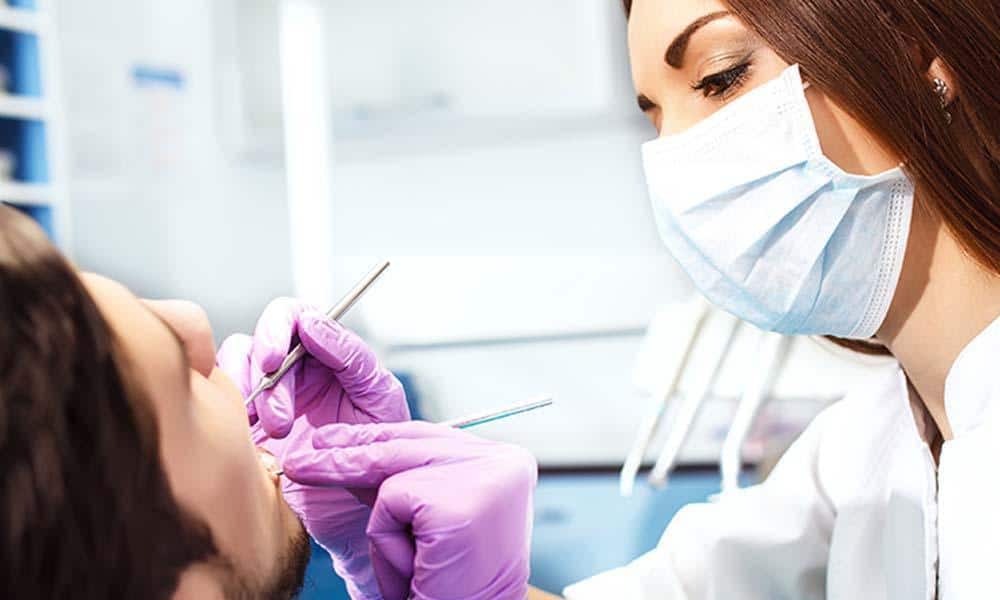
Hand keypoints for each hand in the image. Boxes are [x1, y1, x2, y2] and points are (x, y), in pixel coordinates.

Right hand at [217, 298, 409, 599]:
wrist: (361, 516)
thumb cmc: (380, 455)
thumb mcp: (378, 401)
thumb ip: (351, 357)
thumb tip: (314, 323)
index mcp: (327, 355)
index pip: (292, 316)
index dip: (276, 329)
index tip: (274, 360)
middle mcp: (293, 371)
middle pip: (255, 344)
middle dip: (264, 379)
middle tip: (280, 420)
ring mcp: (266, 399)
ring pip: (232, 373)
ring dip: (246, 399)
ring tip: (275, 437)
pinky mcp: (246, 430)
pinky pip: (220, 407)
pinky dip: (228, 419)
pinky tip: (253, 444)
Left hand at [284, 421, 537, 599]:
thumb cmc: (454, 583)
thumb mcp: (427, 518)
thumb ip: (403, 481)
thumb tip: (345, 449)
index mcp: (507, 462)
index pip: (431, 435)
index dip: (377, 438)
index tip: (334, 440)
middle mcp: (504, 461)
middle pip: (408, 444)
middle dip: (347, 453)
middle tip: (301, 459)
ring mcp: (483, 478)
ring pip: (393, 476)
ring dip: (385, 528)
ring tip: (410, 565)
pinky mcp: (455, 505)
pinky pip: (390, 504)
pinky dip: (389, 544)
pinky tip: (418, 569)